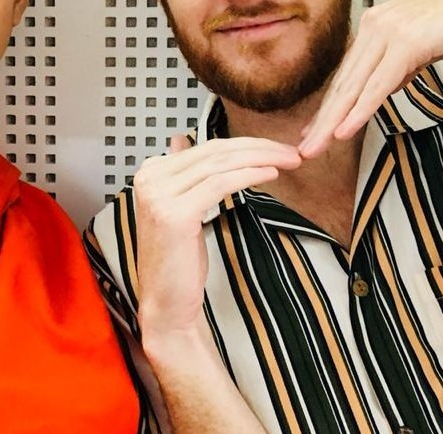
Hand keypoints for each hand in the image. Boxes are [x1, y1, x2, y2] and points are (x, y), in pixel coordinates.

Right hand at [134, 135, 300, 338]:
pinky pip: (221, 184)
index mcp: (151, 171)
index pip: (209, 146)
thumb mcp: (180, 206)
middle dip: (260, 147)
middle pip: (217, 151)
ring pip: (222, 163)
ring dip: (262, 158)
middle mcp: (150, 177)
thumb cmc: (179, 258)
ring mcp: (159, 195)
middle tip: (292, 152)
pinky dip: (250, 175)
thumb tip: (181, 139)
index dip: (247, 143)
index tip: (277, 147)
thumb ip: (180, 173)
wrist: (167, 303)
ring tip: (289, 161)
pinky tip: (271, 174)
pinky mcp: (175, 213)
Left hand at [300, 0, 442, 158]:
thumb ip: (403, 61)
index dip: (331, 106)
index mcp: (378, 24)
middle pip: (344, 83)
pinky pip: (379, 85)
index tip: (316, 130)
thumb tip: (389, 83)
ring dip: (333, 122)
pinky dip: (360, 110)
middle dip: (323, 120)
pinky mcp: (408, 42)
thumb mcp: (426, 43)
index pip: (348, 74)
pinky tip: (344, 130)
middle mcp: (376, 25)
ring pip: (355, 86)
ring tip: (315, 147)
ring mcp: (390, 32)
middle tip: (306, 148)